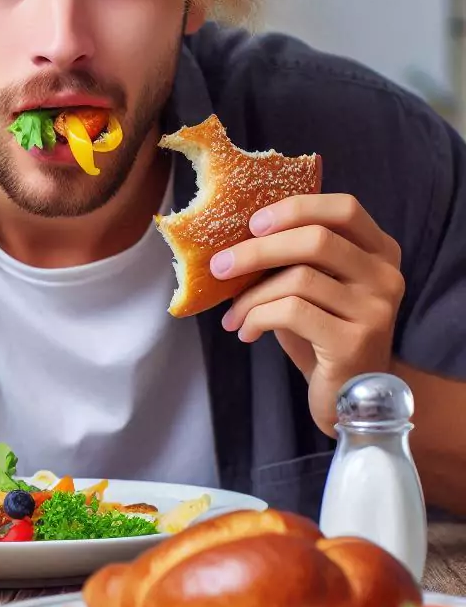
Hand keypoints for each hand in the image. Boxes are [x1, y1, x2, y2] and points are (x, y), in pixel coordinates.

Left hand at [209, 194, 405, 432]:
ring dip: (250, 296)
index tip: (252, 223)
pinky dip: (257, 318)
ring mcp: (376, 310)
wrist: (347, 397)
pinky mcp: (356, 342)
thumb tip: (234, 237)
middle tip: (220, 266)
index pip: (344, 209)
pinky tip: (247, 333)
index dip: (296, 208)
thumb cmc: (321, 333)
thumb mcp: (312, 288)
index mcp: (379, 252)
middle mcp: (385, 276)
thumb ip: (293, 258)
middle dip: (257, 250)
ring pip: (299, 279)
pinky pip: (292, 313)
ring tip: (232, 315)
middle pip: (316, 240)